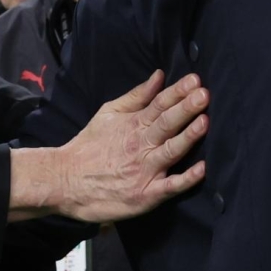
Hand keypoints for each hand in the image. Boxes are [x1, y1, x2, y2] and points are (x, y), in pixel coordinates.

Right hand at [24, 71, 208, 223]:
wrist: (65, 181)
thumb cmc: (89, 146)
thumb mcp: (109, 114)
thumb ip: (136, 97)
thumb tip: (159, 76)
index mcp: (134, 124)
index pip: (160, 104)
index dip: (178, 91)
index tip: (196, 79)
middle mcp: (141, 145)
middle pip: (167, 123)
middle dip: (186, 108)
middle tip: (204, 94)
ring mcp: (144, 170)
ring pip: (170, 150)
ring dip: (188, 136)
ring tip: (204, 122)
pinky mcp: (146, 194)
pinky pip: (169, 187)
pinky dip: (186, 179)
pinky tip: (202, 170)